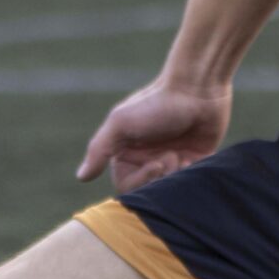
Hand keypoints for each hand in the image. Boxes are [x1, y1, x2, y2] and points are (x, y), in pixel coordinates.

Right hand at [75, 77, 230, 193]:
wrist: (197, 88)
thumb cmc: (157, 103)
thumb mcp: (121, 123)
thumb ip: (99, 150)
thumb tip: (81, 177)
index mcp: (127, 152)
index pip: (127, 186)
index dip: (141, 180)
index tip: (155, 165)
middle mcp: (148, 159)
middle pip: (149, 189)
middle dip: (160, 177)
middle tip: (171, 157)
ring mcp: (172, 160)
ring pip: (170, 188)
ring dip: (177, 174)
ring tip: (183, 155)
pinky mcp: (195, 160)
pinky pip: (192, 182)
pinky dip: (192, 174)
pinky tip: (194, 158)